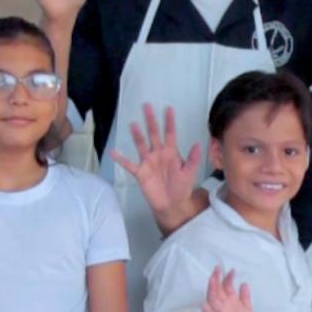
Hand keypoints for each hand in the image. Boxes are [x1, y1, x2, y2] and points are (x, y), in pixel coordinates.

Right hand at [111, 105, 202, 231]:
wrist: (173, 204)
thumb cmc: (183, 187)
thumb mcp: (190, 173)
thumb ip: (193, 159)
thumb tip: (199, 144)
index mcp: (171, 152)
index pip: (170, 134)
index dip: (169, 122)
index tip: (169, 108)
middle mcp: (158, 154)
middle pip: (154, 134)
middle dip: (151, 120)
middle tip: (147, 106)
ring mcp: (148, 162)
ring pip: (141, 145)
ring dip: (138, 135)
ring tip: (133, 124)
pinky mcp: (140, 173)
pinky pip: (129, 165)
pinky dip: (121, 159)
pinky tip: (113, 152)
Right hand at [202, 267, 253, 311]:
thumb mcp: (246, 308)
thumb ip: (244, 296)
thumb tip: (244, 283)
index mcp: (230, 301)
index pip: (227, 286)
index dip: (228, 278)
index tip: (232, 269)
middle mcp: (224, 306)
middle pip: (218, 290)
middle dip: (217, 279)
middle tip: (217, 269)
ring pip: (214, 300)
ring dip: (212, 290)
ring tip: (211, 280)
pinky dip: (209, 311)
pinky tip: (204, 305)